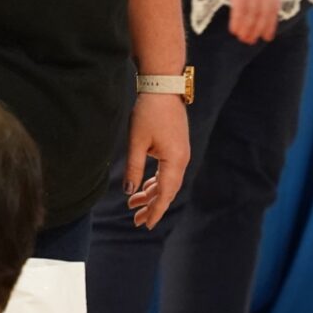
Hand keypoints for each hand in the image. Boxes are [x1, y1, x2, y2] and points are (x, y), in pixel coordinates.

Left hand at [123, 93, 189, 228]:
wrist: (163, 88)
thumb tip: (130, 193)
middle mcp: (182, 160)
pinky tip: (142, 189)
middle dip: (152, 207)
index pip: (165, 193)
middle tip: (136, 221)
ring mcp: (181, 154)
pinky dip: (155, 182)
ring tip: (133, 205)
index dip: (155, 210)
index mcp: (175, 160)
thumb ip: (134, 169)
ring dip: (151, 195)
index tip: (146, 225)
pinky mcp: (176, 148)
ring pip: (167, 182)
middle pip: (168, 191)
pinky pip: (167, 172)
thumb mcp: (136, 143)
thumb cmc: (148, 113)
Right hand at [210, 0, 278, 44]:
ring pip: (252, 12)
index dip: (271, 23)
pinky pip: (240, 7)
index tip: (267, 36)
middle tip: (250, 41)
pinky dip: (238, 20)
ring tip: (241, 38)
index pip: (274, 6)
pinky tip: (234, 29)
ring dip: (247, 28)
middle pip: (264, 12)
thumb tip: (254, 0)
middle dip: (258, 29)